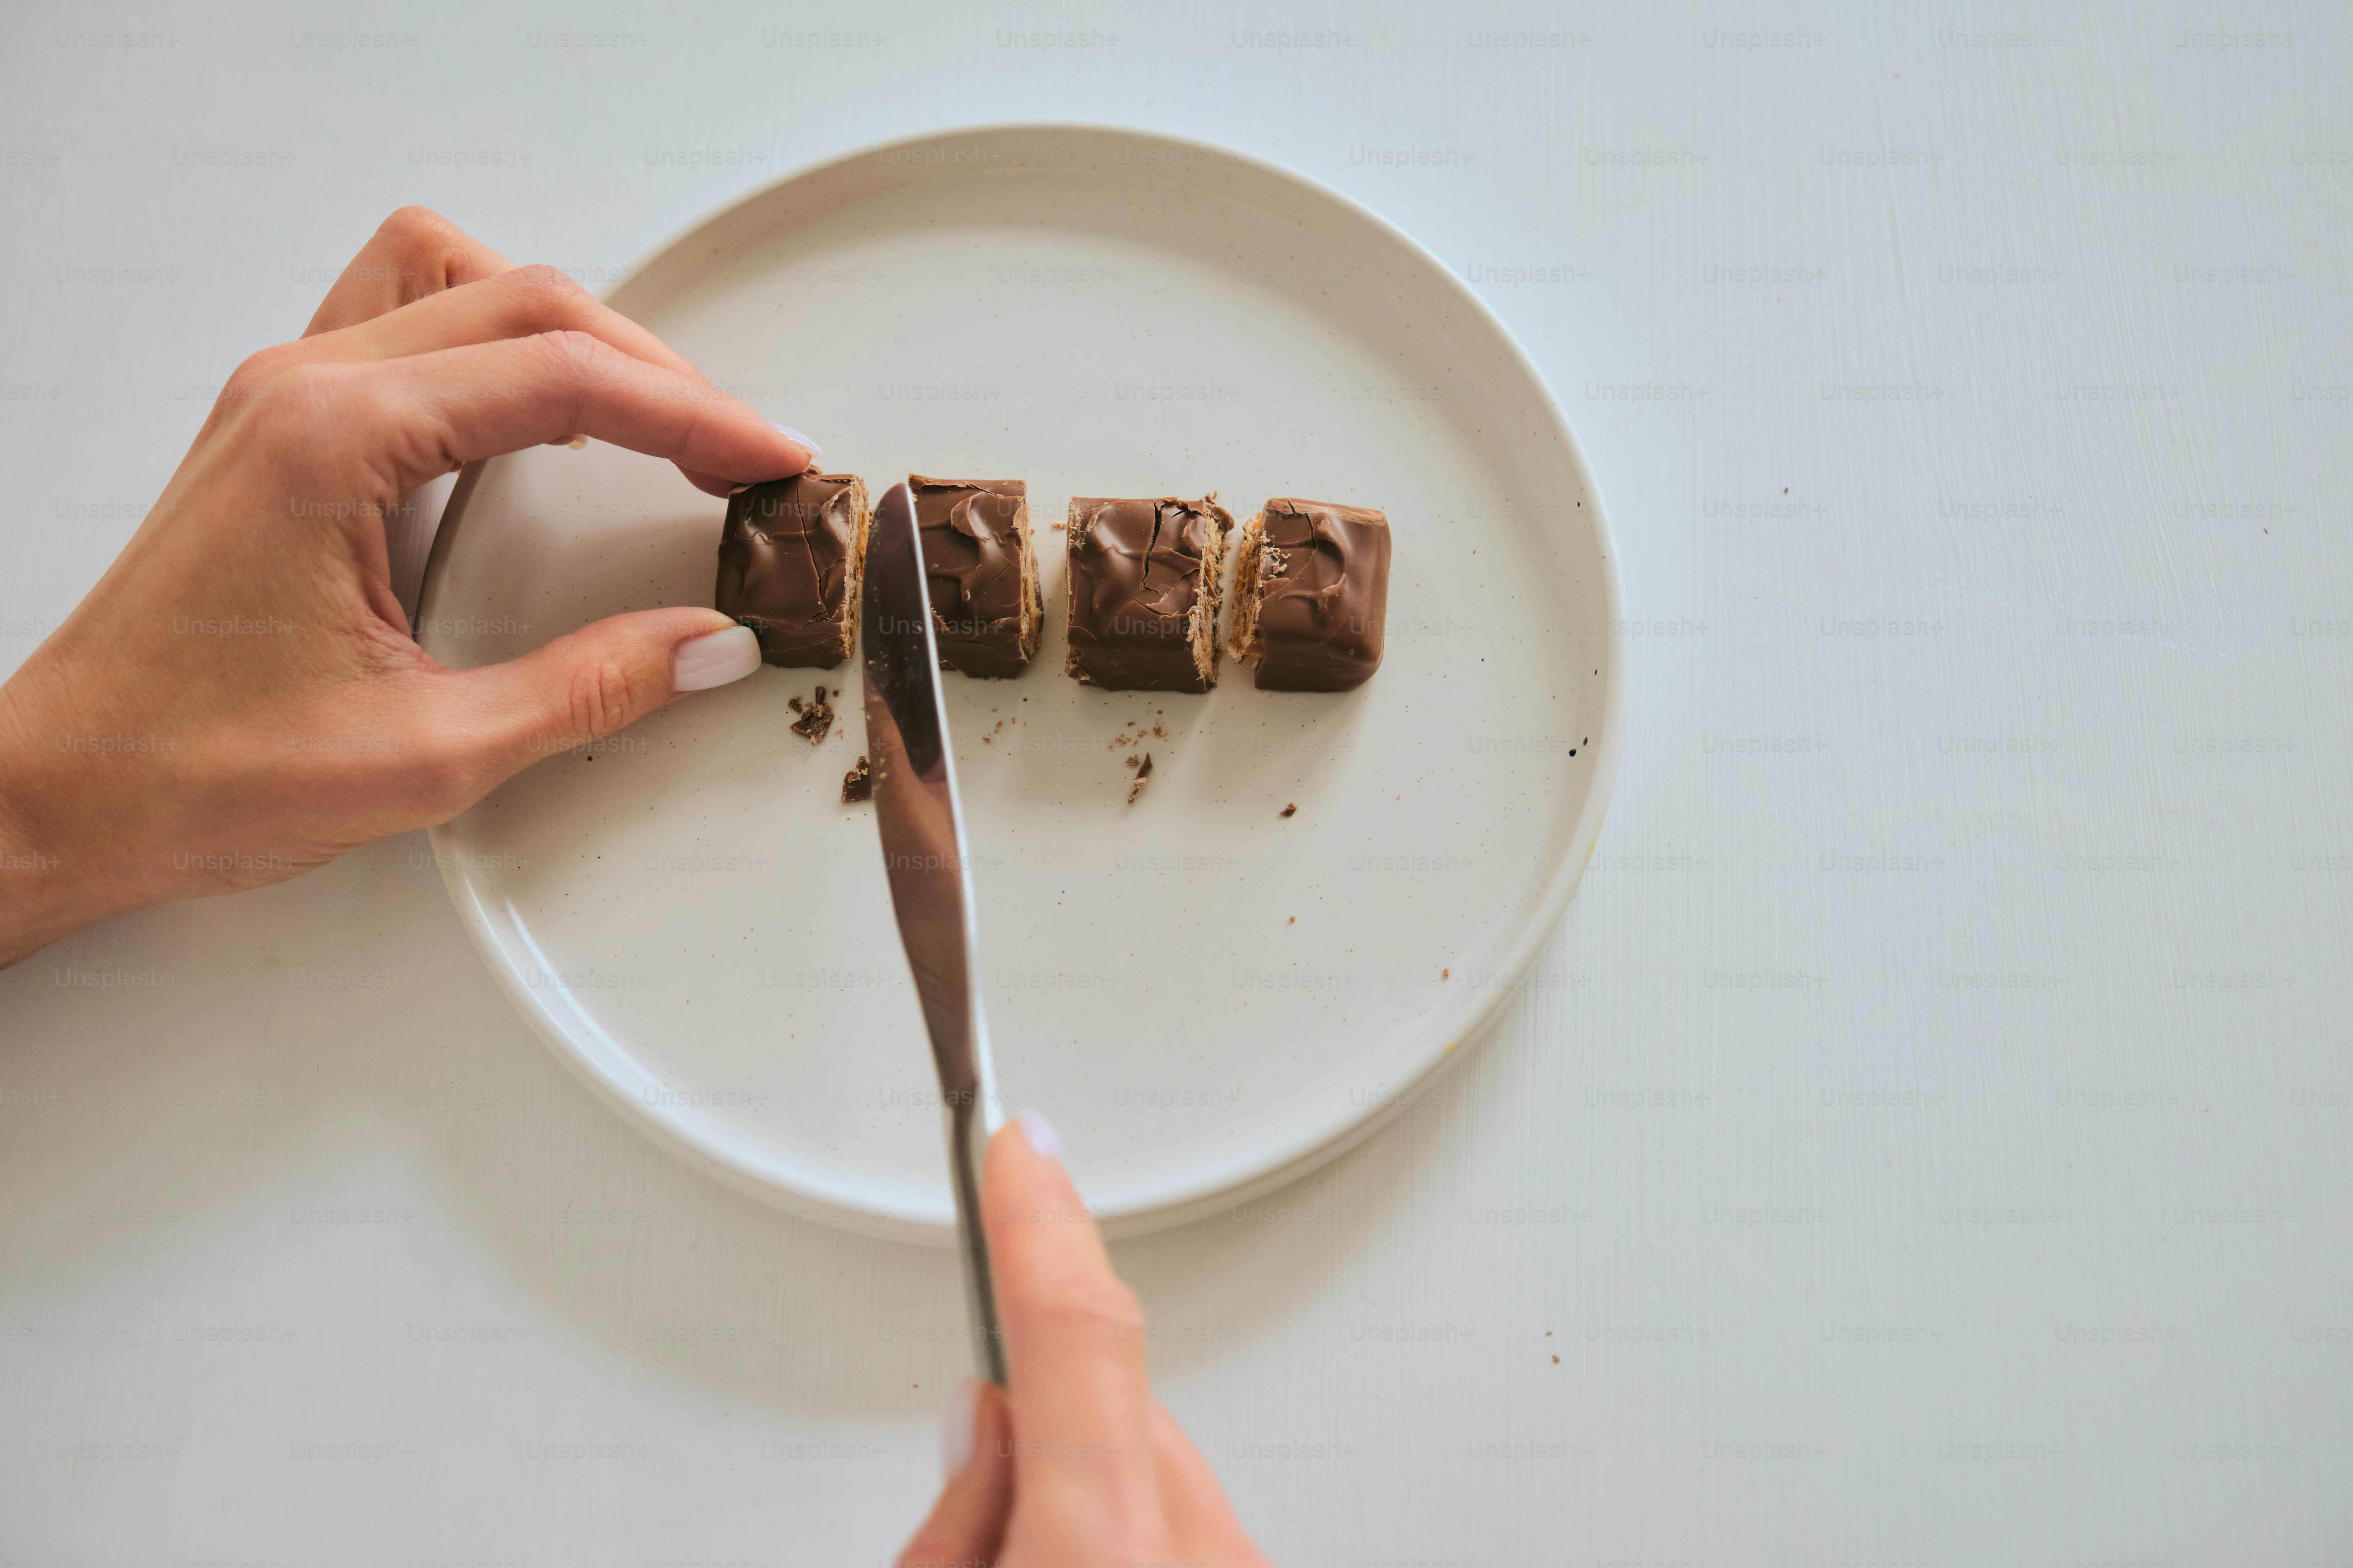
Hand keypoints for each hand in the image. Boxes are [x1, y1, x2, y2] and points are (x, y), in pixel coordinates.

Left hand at [0, 207, 814, 966]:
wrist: (62, 790)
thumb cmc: (197, 770)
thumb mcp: (427, 755)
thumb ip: (586, 689)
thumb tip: (706, 646)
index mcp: (331, 443)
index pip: (557, 378)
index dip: (689, 414)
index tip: (767, 455)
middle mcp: (301, 389)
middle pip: (522, 302)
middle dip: (653, 369)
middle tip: (737, 449)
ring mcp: (282, 394)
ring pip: (456, 277)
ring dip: (566, 328)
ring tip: (651, 410)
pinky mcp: (280, 425)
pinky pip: (406, 320)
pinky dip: (495, 342)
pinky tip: (543, 415)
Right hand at [900, 1113, 1273, 1566]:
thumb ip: (952, 1518)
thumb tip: (984, 1424)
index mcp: (1100, 1561)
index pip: (1072, 1333)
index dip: (1041, 1225)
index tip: (1024, 1147)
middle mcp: (1195, 1561)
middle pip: (1105, 1412)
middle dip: (1035, 1436)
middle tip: (982, 1536)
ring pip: (1146, 1468)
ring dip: (1087, 1504)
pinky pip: (1190, 1525)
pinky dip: (1136, 1542)